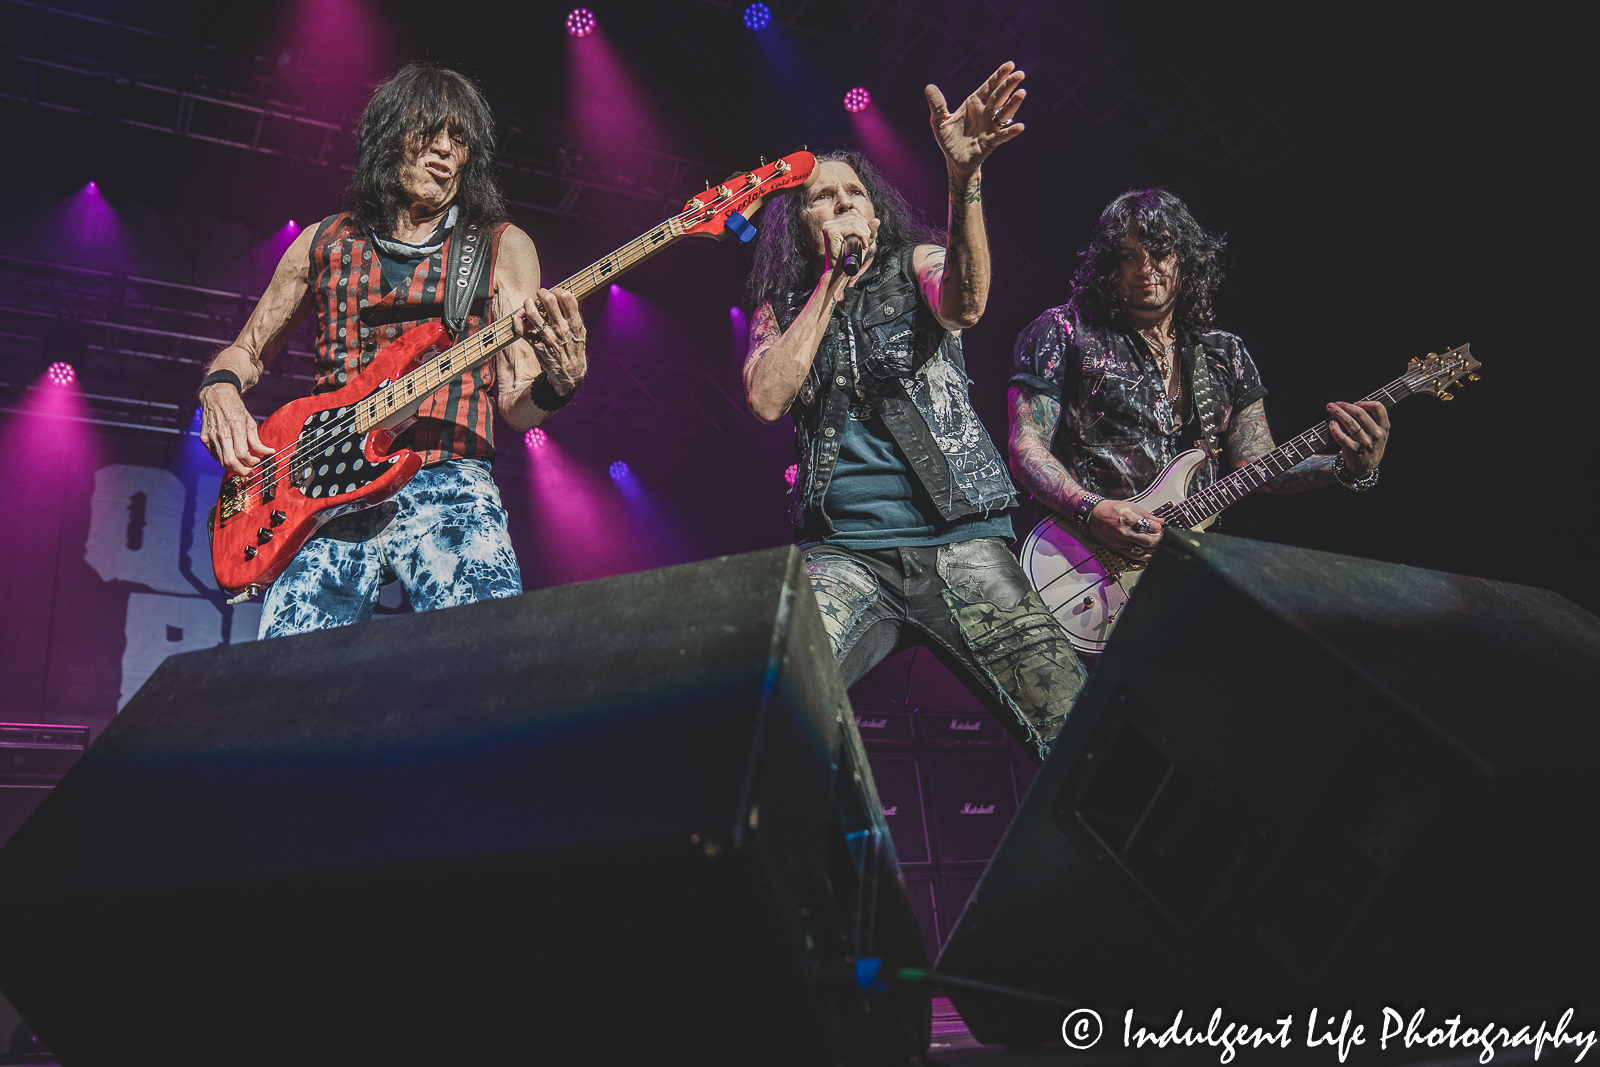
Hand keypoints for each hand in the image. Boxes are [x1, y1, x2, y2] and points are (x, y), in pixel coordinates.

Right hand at [199, 381, 272, 476]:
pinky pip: (215, 455)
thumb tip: (268, 452)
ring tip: (242, 466)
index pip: (242, 454)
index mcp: (236, 427)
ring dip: (233, 468)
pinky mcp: (205, 438)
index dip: (251, 462)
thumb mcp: (250, 422)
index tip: (257, 461)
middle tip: (249, 472)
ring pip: (222, 461)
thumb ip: (257, 440)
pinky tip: (232, 457)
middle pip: (230, 461)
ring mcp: (211, 436)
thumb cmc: (235, 409)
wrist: (216, 397)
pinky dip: (224, 460)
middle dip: (242, 471)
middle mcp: (222, 432)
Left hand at [517, 288, 586, 394]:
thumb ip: (575, 314)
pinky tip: (519, 315)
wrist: (570, 373)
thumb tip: (569, 295)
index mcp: (574, 323)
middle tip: (539, 295)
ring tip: (529, 303)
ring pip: (532, 312)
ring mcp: (547, 337)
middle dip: (541, 292)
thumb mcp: (581, 331)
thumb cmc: (574, 349)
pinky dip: (517, 319)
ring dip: (528, 303)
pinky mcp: (536, 345)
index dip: (558, 290)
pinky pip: (521, 329)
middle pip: (549, 300)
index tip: (555, 292)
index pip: (566, 297)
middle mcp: (561, 329)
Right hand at [820, 214, 879, 287]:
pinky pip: (852, 227)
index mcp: (833, 224)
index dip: (863, 224)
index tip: (865, 238)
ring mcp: (828, 227)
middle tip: (866, 242)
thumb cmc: (849, 259)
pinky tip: (863, 244)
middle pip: (855, 216)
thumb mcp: (862, 242)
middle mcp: (829, 223)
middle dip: (865, 229)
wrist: (839, 272)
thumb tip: (877, 220)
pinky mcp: (831, 231)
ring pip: (854, 221)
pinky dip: (861, 235)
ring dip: (864, 233)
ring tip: (864, 244)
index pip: (853, 214)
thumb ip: (869, 232)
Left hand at [925, 61, 1026, 178]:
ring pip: (1004, 113)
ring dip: (1013, 104)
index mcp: (974, 103)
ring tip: (1022, 93)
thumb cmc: (949, 139)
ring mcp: (989, 127)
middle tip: (1020, 74)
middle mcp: (985, 113)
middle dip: (1009, 85)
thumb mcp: (939, 120)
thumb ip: (937, 105)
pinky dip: (1011, 131)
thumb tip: (929, 87)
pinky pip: (1002, 136)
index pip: (988, 87)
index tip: (1010, 65)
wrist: (953, 160)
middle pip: (999, 96)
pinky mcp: (990, 142)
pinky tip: (1020, 127)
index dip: (999, 76)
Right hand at [1089, 499, 1163, 562]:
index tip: (1160, 527)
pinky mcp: (1117, 548)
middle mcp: (1125, 532)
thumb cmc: (1110, 509)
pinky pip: (1133, 556)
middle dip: (1159, 540)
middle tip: (1161, 537)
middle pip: (1149, 541)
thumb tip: (1160, 520)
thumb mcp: (1130, 506)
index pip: (1151, 527)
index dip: (1159, 528)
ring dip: (1152, 550)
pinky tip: (1148, 554)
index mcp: (1128, 519)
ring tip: (1157, 546)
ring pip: (1142, 551)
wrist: (1093, 516)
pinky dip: (1143, 556)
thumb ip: (1146, 515)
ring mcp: (1121, 542)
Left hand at [1326, 400, 1388, 475]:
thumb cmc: (1371, 446)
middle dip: (1346, 406)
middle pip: (1360, 413)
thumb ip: (1374, 420)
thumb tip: (1356, 405)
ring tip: (1330, 408)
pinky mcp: (1353, 450)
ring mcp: (1365, 442)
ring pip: (1350, 422)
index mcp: (1384, 427)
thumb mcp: (1380, 433)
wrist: (1366, 467)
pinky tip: (1331, 423)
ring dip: (1338, 412)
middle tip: (1336, 403)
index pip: (1378, 408)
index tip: (1355, 403)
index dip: (1365, 402)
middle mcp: (1376, 434)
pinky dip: (1335, 428)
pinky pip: (1341, 436)